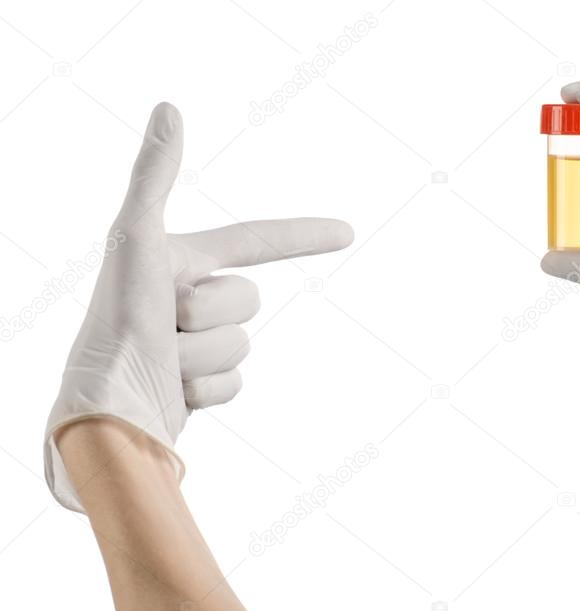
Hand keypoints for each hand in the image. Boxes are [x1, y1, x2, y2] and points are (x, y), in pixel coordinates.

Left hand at [45, 103, 352, 511]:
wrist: (106, 409)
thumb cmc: (115, 320)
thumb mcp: (136, 239)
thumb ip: (154, 175)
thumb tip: (169, 107)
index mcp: (177, 261)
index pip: (255, 240)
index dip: (303, 235)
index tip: (347, 234)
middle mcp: (185, 300)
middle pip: (249, 299)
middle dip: (211, 314)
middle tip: (164, 323)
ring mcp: (194, 346)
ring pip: (242, 344)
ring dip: (204, 356)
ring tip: (161, 360)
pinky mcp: (199, 388)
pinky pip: (237, 382)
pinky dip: (209, 391)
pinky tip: (172, 393)